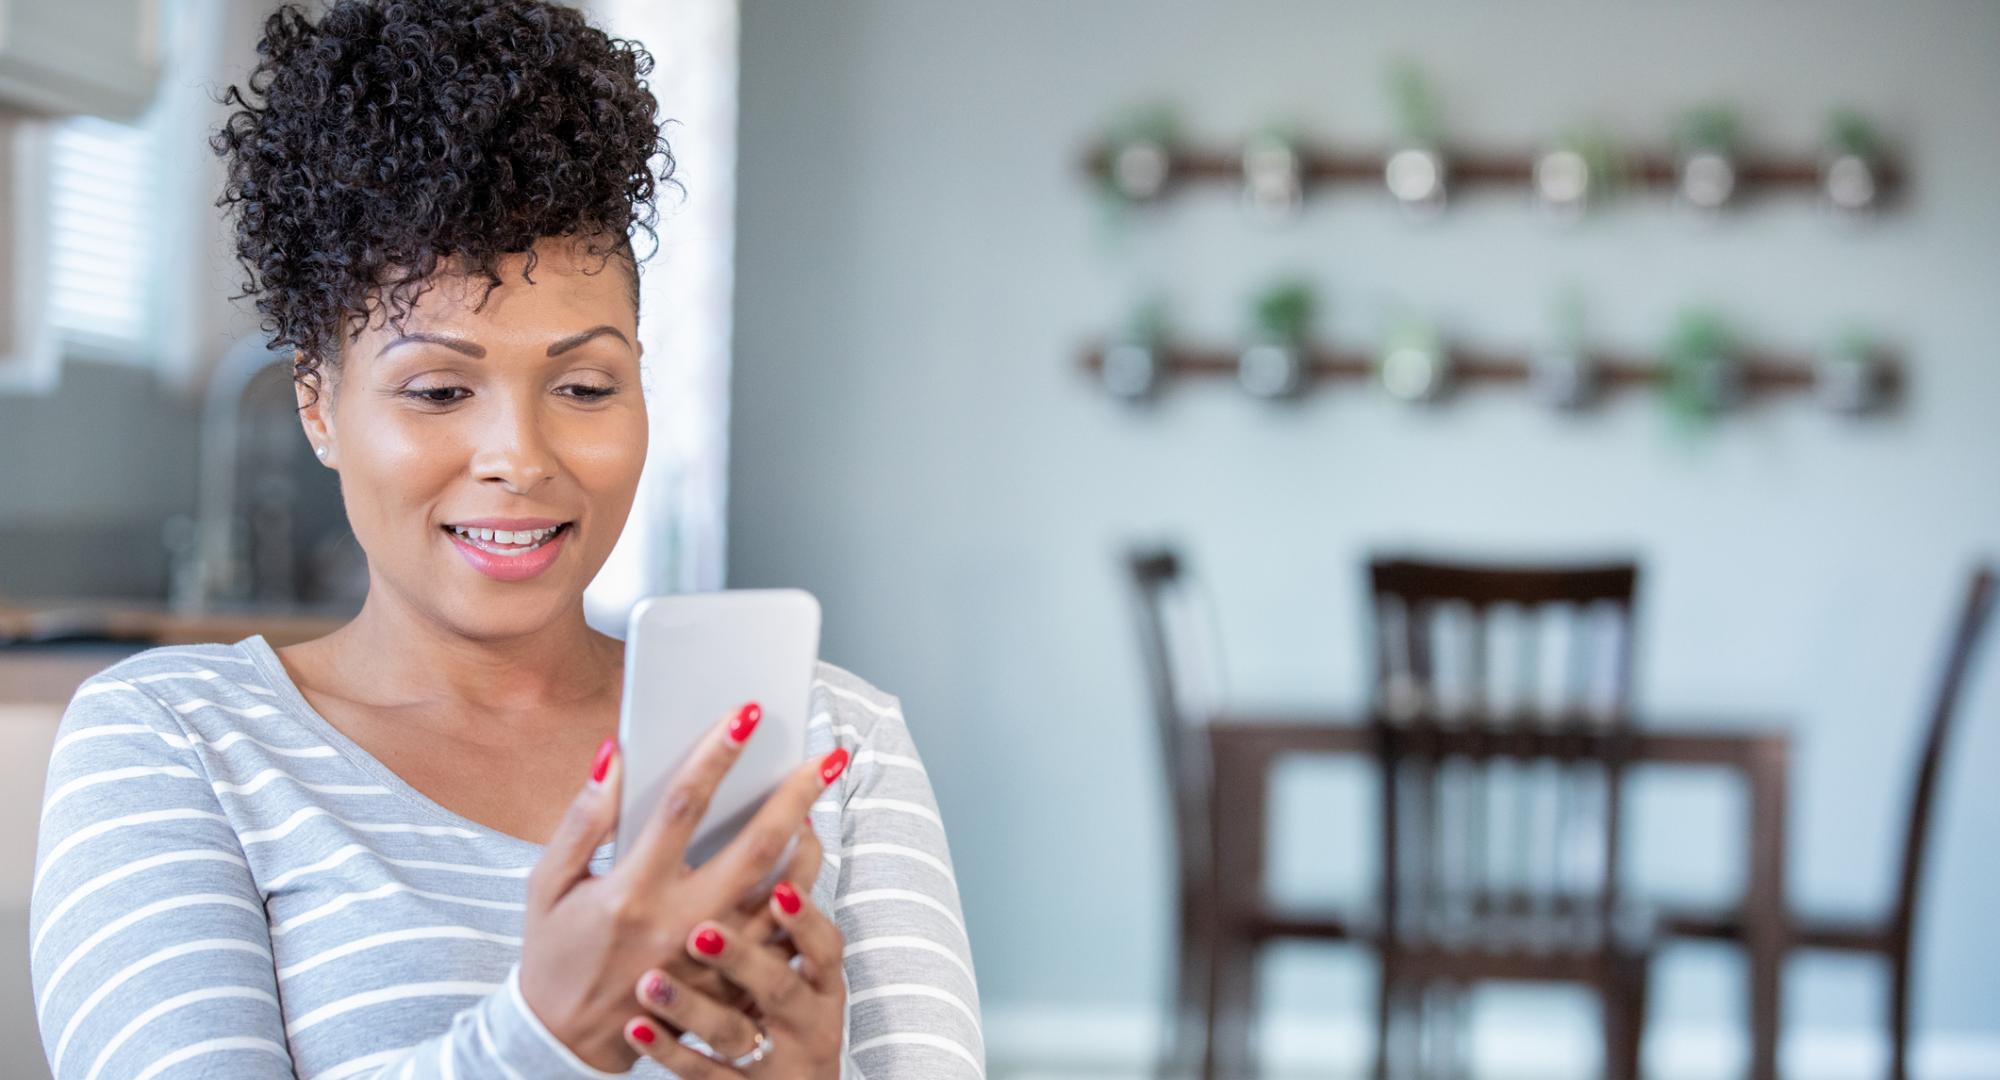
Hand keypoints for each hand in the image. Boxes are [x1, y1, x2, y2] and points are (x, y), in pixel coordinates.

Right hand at [518, 703, 850, 1070]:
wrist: (565, 1042)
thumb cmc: (554, 953)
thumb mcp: (548, 884)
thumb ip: (582, 820)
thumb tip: (611, 755)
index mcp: (631, 890)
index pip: (684, 807)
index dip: (717, 755)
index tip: (747, 714)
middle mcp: (679, 924)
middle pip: (757, 847)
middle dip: (797, 794)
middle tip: (828, 756)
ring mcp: (713, 961)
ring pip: (784, 896)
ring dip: (810, 846)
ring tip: (819, 806)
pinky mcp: (730, 986)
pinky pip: (781, 939)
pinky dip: (802, 898)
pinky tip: (806, 865)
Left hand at [622, 850, 846, 1079]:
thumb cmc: (791, 1010)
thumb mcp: (815, 970)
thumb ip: (795, 913)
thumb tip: (793, 828)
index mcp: (819, 980)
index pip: (821, 944)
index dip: (805, 914)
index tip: (780, 886)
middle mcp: (800, 1016)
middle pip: (776, 985)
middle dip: (742, 956)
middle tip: (700, 930)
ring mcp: (765, 1057)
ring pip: (731, 1034)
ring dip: (692, 1007)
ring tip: (651, 982)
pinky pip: (699, 1073)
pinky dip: (668, 1050)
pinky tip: (636, 1027)